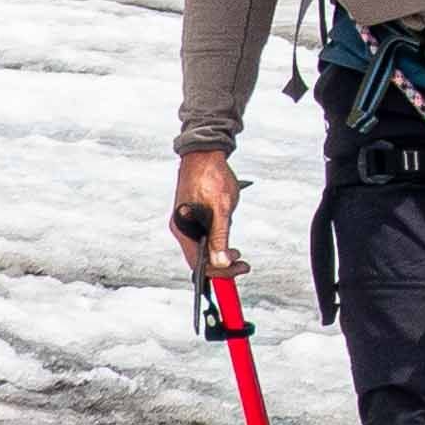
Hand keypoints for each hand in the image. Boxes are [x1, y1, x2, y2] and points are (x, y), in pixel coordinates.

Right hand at [169, 149, 241, 281]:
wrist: (205, 152)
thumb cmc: (211, 177)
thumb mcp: (222, 208)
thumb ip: (221, 236)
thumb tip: (221, 262)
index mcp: (184, 230)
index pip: (199, 264)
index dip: (220, 271)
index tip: (239, 268)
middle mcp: (182, 228)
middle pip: (200, 258)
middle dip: (222, 262)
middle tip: (242, 261)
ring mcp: (186, 222)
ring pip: (203, 247)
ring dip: (220, 250)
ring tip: (236, 248)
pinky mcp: (192, 215)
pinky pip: (204, 235)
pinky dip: (217, 238)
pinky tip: (226, 229)